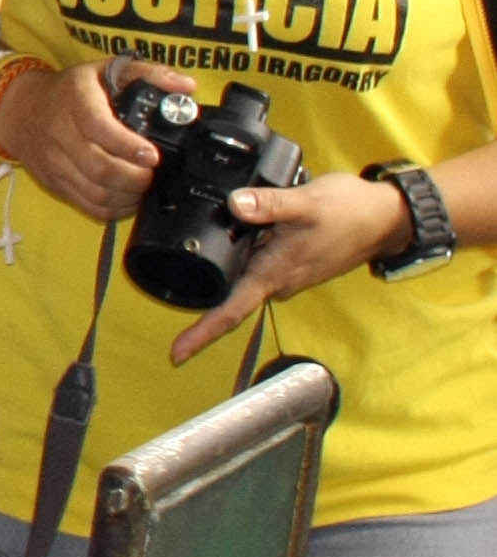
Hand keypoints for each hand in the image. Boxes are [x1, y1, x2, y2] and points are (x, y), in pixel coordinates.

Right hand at [1, 57, 179, 221]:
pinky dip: (111, 209)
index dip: (128, 146)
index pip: (99, 127)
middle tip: (152, 175)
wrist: (18, 109)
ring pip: (94, 192)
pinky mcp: (53, 182)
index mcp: (76, 100)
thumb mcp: (104, 70)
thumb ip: (147, 74)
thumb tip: (186, 87)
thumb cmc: (69, 90)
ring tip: (142, 188)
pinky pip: (85, 204)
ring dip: (126, 196)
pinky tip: (126, 200)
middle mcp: (60, 133)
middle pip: (99, 168)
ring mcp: (54, 162)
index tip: (152, 155)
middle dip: (135, 179)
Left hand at [167, 173, 413, 363]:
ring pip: (243, 274)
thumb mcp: (307, 202)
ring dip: (224, 262)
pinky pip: (258, 260)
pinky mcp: (292, 261)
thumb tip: (236, 204)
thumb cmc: (351, 212)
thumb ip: (270, 205)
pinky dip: (243, 249)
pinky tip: (237, 228)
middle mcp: (279, 281)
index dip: (202, 333)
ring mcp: (287, 274)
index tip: (176, 354)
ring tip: (206, 238)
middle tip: (167, 274)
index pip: (232, 310)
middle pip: (230, 294)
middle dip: (200, 289)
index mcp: (276, 274)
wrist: (389, 217)